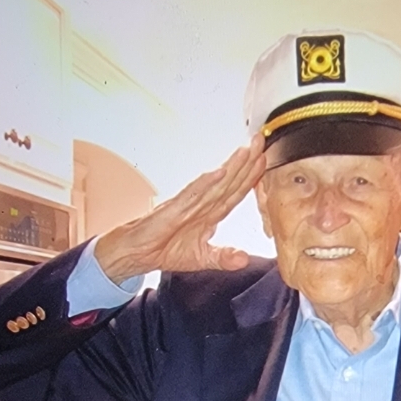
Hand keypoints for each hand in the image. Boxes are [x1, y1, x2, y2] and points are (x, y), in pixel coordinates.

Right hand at [95, 136, 265, 282]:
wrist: (135, 253)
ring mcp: (187, 205)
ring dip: (231, 167)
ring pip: (214, 184)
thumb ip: (224, 257)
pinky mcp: (172, 210)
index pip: (234, 193)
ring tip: (247, 150)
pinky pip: (192, 195)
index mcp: (209, 214)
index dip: (250, 177)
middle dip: (246, 162)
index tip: (265, 160)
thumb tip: (244, 259)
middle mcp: (200, 205)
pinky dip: (206, 184)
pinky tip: (219, 173)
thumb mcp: (202, 258)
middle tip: (262, 141)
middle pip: (228, 181)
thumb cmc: (164, 249)